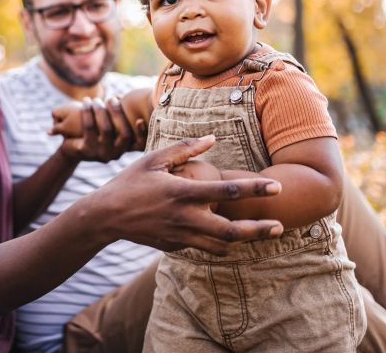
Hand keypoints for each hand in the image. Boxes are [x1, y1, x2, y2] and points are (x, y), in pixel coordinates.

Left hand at [57, 97, 145, 162]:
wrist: (72, 144)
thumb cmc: (95, 129)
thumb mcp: (108, 125)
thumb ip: (117, 115)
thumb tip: (119, 96)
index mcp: (125, 148)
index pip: (140, 143)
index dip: (142, 133)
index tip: (140, 119)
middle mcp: (115, 154)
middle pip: (124, 133)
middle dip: (118, 113)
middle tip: (111, 99)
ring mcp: (101, 154)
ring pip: (106, 129)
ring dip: (102, 110)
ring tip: (96, 100)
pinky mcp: (86, 150)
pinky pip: (89, 128)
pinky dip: (88, 111)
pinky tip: (86, 102)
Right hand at [87, 135, 283, 254]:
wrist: (105, 217)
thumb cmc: (130, 181)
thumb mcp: (155, 158)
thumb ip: (186, 148)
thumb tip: (212, 138)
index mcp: (183, 192)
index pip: (228, 190)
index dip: (256, 188)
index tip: (277, 187)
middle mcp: (185, 218)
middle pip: (231, 231)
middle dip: (258, 230)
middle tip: (280, 227)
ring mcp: (180, 236)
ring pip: (221, 246)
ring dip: (243, 241)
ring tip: (262, 233)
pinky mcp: (175, 247)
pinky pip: (203, 248)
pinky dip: (220, 244)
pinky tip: (231, 236)